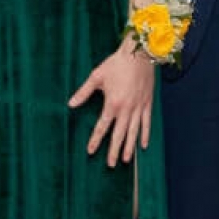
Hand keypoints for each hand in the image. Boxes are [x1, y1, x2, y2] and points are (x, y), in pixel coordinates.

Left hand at [70, 46, 155, 166]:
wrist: (139, 53)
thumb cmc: (116, 63)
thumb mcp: (96, 77)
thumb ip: (83, 92)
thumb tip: (70, 104)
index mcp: (112, 103)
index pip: (102, 126)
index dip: (96, 140)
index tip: (90, 151)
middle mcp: (126, 108)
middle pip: (119, 134)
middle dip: (114, 150)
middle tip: (111, 164)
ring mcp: (138, 107)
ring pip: (133, 132)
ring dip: (129, 147)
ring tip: (126, 160)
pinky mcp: (147, 103)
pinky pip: (146, 123)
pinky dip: (145, 134)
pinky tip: (143, 145)